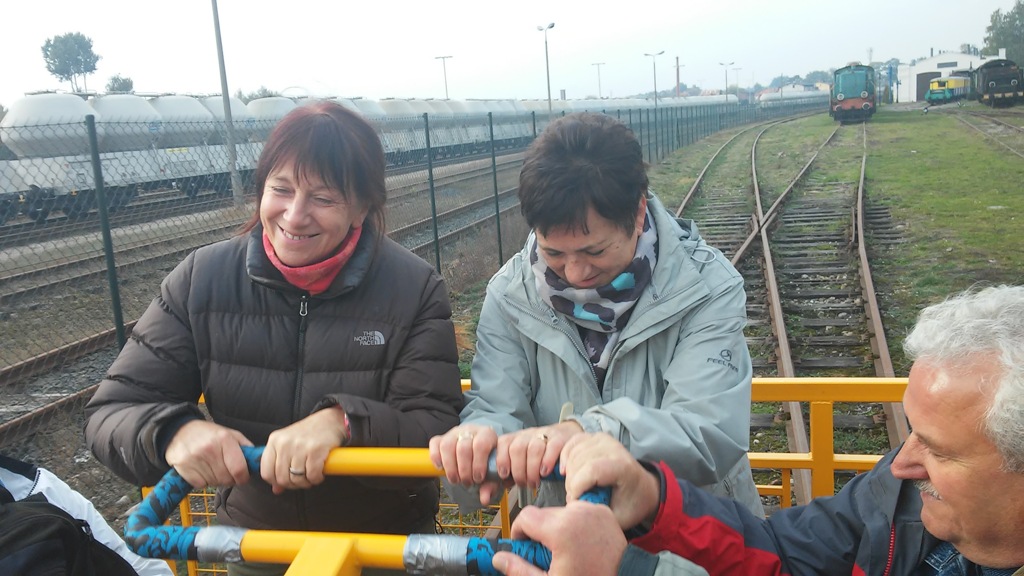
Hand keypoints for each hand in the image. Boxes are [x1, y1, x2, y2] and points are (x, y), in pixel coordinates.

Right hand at [165, 420, 252, 488]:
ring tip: (212, 467)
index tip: (242, 477)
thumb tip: (256, 460)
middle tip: (226, 471)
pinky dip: (203, 481)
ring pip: (214, 482)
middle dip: (230, 479)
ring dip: (216, 479)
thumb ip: (245, 446)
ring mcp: (195, 458)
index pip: (239, 469)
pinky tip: (202, 470)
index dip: (243, 477)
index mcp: (225, 439)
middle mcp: (210, 448)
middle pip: (227, 478)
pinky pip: (200, 484)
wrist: (179, 431)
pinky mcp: (184, 467)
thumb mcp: (230, 434)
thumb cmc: (208, 434)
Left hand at [261, 406, 347, 494]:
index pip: (266, 472)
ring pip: (297, 479)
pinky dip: (316, 479)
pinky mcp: (316, 450)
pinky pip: (312, 476)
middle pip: (282, 479)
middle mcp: (285, 443)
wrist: (330, 420)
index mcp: (274, 441)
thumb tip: (276, 490)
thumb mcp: (288, 445)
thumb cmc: (308, 434)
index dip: (276, 482)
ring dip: (306, 482)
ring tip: (311, 475)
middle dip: (294, 484)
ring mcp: (300, 446)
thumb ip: (279, 466)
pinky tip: (319, 473)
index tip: (286, 480)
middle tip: (302, 479)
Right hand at [429, 424, 501, 504]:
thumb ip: (491, 485)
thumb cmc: (487, 462)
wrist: (477, 452)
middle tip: (467, 483)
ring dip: (450, 467)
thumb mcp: (493, 473)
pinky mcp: (442, 437)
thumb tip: (484, 499)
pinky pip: (435, 443)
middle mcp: (470, 430)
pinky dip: (436, 457)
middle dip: (464, 470)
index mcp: (487, 434)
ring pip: (448, 446)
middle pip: (463, 447)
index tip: (478, 479)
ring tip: (455, 480)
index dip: (478, 464)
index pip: (481, 444)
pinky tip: (440, 468)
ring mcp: (455, 433)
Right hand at [492, 502, 625, 575]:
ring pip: (559, 511)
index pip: (525, 517)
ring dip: (557, 527)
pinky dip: (574, 523)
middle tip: (547, 554)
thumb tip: (497, 558)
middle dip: (539, 533)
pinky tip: (580, 542)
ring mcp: (591, 510)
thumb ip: (519, 570)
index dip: (520, 533)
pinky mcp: (601, 510)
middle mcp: (576, 513)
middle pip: (542, 514)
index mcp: (561, 530)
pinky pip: (578, 511)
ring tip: (566, 549)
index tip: (525, 546)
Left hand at [498, 421, 583, 490]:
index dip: (501, 460)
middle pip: (518, 447)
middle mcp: (528, 434)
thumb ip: (501, 479)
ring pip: (534, 448)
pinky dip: (548, 461)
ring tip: (535, 482)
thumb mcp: (517, 467)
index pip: (503, 443)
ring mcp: (544, 434)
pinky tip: (546, 472)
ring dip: (533, 469)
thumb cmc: (536, 457)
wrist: (563, 438)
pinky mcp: (560, 438)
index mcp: (514, 439)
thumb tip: (486, 495)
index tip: (504, 475)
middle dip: (519, 470)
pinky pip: (553, 446)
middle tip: (524, 484)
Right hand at [559, 433, 660, 529]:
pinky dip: (566, 456)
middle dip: (571, 483)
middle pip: (579, 462)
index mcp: (624, 468)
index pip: (591, 470)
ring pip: (574, 453)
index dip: (577, 487)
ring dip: (569, 473)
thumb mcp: (617, 518)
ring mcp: (605, 440)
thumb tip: (574, 506)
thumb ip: (596, 514)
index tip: (575, 503)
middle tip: (576, 498)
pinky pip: (573, 442)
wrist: (643, 489)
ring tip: (576, 488)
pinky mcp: (596, 437)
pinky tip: (567, 470)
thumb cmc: (631, 505)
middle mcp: (615, 449)